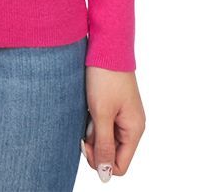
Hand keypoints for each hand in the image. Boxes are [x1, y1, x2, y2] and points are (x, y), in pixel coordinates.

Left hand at [80, 66, 145, 182]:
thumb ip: (103, 145)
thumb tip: (106, 175)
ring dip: (93, 130)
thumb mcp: (101, 113)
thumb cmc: (105, 77)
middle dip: (95, 144)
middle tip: (86, 123)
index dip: (100, 160)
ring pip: (105, 137)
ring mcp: (123, 115)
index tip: (86, 142)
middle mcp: (131, 125)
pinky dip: (93, 119)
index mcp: (134, 130)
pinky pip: (103, 123)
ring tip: (88, 110)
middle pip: (112, 152)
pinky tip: (87, 105)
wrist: (106, 45)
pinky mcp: (113, 105)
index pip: (120, 165)